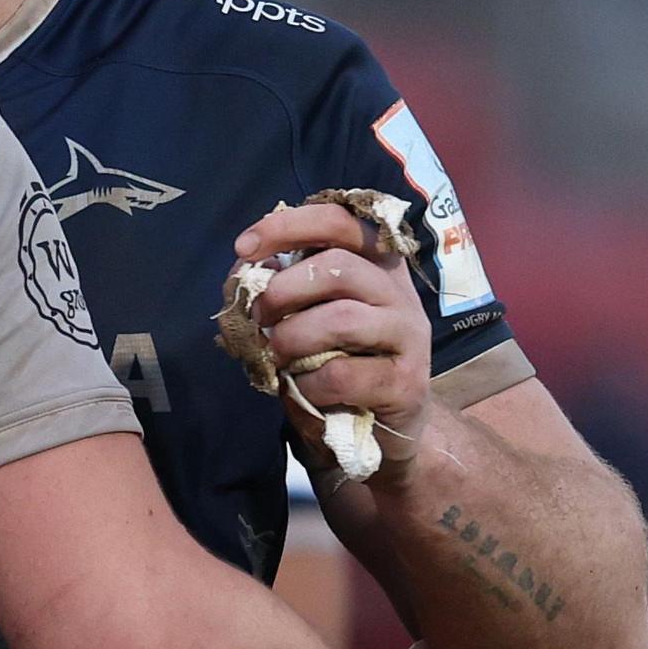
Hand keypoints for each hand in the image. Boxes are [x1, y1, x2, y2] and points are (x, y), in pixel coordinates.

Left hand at [236, 202, 433, 476]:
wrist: (381, 426)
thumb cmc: (335, 359)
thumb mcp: (302, 316)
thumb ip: (277, 289)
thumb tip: (240, 275)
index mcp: (373, 262)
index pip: (337, 222)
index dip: (287, 226)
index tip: (244, 247)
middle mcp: (397, 290)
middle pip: (337, 266)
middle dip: (282, 290)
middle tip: (258, 317)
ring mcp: (408, 334)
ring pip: (341, 319)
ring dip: (292, 339)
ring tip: (278, 355)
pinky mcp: (406, 381)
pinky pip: (343, 375)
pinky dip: (307, 384)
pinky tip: (304, 389)